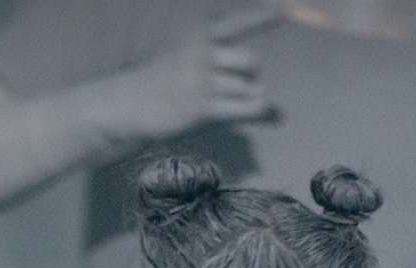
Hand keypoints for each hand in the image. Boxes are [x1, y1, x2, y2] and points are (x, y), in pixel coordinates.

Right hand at [93, 6, 282, 145]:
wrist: (129, 102)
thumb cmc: (163, 77)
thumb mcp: (184, 51)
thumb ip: (217, 55)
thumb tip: (258, 81)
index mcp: (198, 35)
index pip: (237, 23)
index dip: (264, 16)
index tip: (285, 9)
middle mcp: (200, 53)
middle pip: (249, 60)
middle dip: (252, 72)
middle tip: (244, 79)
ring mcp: (201, 81)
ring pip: (247, 87)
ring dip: (248, 94)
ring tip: (231, 97)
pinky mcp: (201, 107)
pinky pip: (244, 108)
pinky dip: (254, 108)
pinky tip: (253, 108)